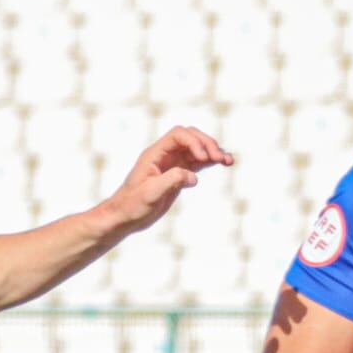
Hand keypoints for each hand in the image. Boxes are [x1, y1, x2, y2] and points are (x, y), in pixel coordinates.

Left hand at [99, 126, 232, 234]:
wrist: (124, 217)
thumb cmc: (132, 205)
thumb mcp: (150, 194)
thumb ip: (171, 181)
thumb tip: (193, 176)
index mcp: (154, 154)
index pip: (178, 135)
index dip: (194, 142)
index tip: (203, 159)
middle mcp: (165, 155)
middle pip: (190, 137)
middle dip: (207, 144)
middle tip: (220, 159)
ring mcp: (172, 164)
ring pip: (196, 149)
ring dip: (212, 152)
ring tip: (228, 161)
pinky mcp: (178, 175)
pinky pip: (197, 163)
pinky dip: (210, 162)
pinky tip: (223, 164)